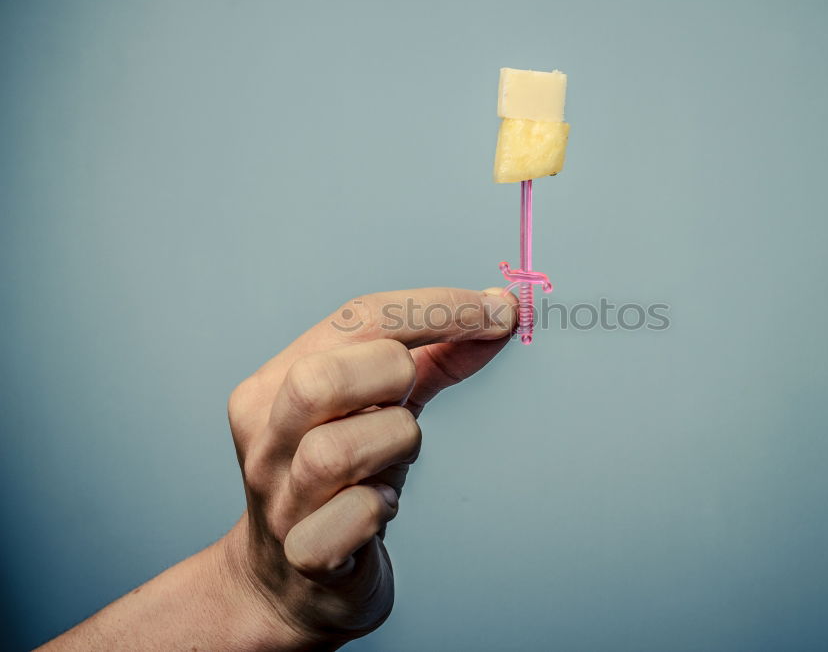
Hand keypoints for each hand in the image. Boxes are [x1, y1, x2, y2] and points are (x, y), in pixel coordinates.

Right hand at [221, 287, 515, 647]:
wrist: (290, 581)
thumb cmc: (343, 479)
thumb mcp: (383, 407)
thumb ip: (437, 357)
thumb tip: (500, 309)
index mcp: (275, 384)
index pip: (353, 319)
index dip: (434, 307)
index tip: (497, 311)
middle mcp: (266, 437)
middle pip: (322, 379)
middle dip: (391, 376)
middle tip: (410, 397)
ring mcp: (279, 498)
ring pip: (337, 452)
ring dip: (395, 445)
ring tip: (394, 460)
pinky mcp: (304, 555)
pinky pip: (355, 518)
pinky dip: (381, 509)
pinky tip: (381, 507)